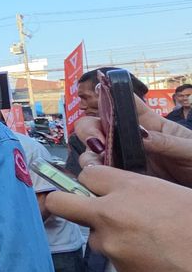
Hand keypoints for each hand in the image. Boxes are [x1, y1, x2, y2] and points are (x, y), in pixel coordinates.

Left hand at [44, 157, 191, 271]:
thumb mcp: (179, 195)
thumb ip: (145, 192)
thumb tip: (130, 195)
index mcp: (131, 189)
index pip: (88, 174)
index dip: (93, 182)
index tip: (100, 188)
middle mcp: (111, 216)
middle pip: (61, 203)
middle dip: (66, 203)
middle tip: (84, 210)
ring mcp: (112, 248)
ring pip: (94, 238)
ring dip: (111, 238)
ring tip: (149, 244)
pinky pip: (117, 262)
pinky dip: (131, 261)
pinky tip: (158, 262)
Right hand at [75, 97, 191, 184]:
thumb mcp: (190, 150)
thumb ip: (166, 142)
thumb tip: (142, 136)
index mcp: (152, 126)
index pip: (127, 105)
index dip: (110, 94)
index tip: (99, 91)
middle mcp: (133, 141)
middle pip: (99, 126)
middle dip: (89, 130)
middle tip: (96, 143)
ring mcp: (127, 161)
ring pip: (95, 152)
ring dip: (89, 156)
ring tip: (96, 164)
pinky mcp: (124, 180)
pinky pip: (102, 176)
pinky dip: (93, 176)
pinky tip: (98, 178)